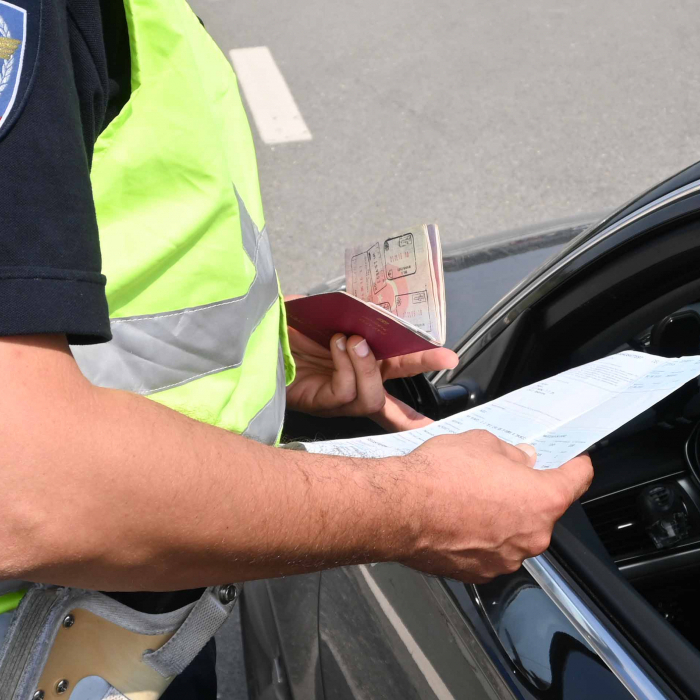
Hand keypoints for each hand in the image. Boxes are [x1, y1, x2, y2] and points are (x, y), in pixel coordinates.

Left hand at [286, 302, 457, 430]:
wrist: (251, 338)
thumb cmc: (283, 329)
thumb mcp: (320, 311)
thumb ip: (345, 307)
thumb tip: (368, 297)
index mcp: (359, 362)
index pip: (396, 370)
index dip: (423, 365)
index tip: (448, 358)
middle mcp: (353, 383)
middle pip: (395, 387)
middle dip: (422, 370)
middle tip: (444, 358)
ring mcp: (337, 398)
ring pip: (371, 395)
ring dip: (366, 364)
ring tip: (351, 339)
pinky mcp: (319, 402)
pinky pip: (346, 392)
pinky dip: (347, 367)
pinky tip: (337, 346)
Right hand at [391, 431, 593, 582]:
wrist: (399, 510)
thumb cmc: (441, 475)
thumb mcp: (484, 443)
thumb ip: (513, 455)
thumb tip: (522, 461)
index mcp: (543, 500)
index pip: (578, 480)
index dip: (576, 466)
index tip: (573, 462)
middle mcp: (532, 536)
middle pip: (544, 511)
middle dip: (530, 493)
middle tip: (505, 476)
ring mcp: (507, 560)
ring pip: (517, 534)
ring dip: (505, 518)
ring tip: (474, 498)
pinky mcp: (481, 574)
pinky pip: (493, 551)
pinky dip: (484, 538)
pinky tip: (461, 520)